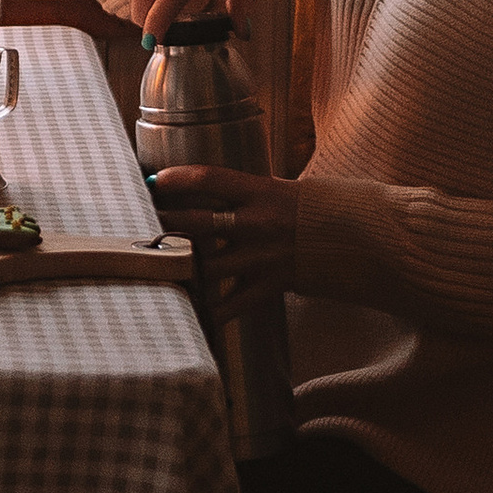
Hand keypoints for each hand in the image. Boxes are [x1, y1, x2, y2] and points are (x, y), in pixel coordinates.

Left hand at [149, 165, 299, 310]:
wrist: (355, 238)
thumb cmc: (312, 209)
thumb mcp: (279, 188)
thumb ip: (243, 191)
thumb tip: (203, 185)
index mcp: (260, 192)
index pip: (208, 179)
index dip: (175, 179)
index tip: (152, 181)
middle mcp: (256, 223)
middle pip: (196, 223)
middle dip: (163, 223)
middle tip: (138, 224)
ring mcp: (260, 257)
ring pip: (206, 267)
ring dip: (178, 268)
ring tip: (152, 267)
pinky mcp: (267, 286)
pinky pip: (230, 305)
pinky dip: (208, 313)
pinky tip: (188, 313)